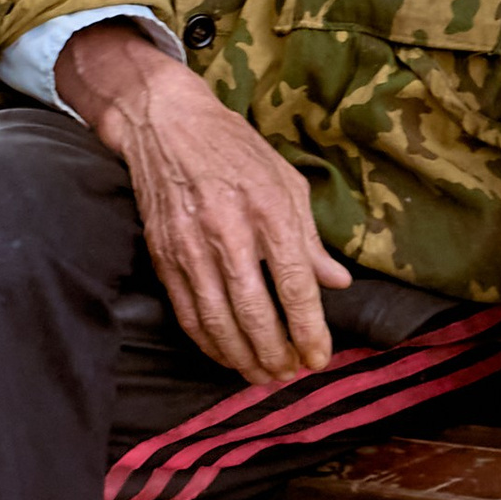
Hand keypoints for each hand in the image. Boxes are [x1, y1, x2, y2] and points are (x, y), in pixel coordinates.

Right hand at [57, 21, 348, 385]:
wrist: (165, 123)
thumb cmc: (235, 149)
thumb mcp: (286, 182)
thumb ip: (311, 239)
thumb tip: (337, 282)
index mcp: (269, 210)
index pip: (294, 284)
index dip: (309, 329)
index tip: (319, 357)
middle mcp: (229, 231)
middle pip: (254, 312)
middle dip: (276, 353)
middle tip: (290, 375)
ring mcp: (190, 246)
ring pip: (217, 320)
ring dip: (242, 357)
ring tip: (262, 376)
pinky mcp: (163, 255)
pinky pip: (187, 312)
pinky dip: (208, 342)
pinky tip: (226, 355)